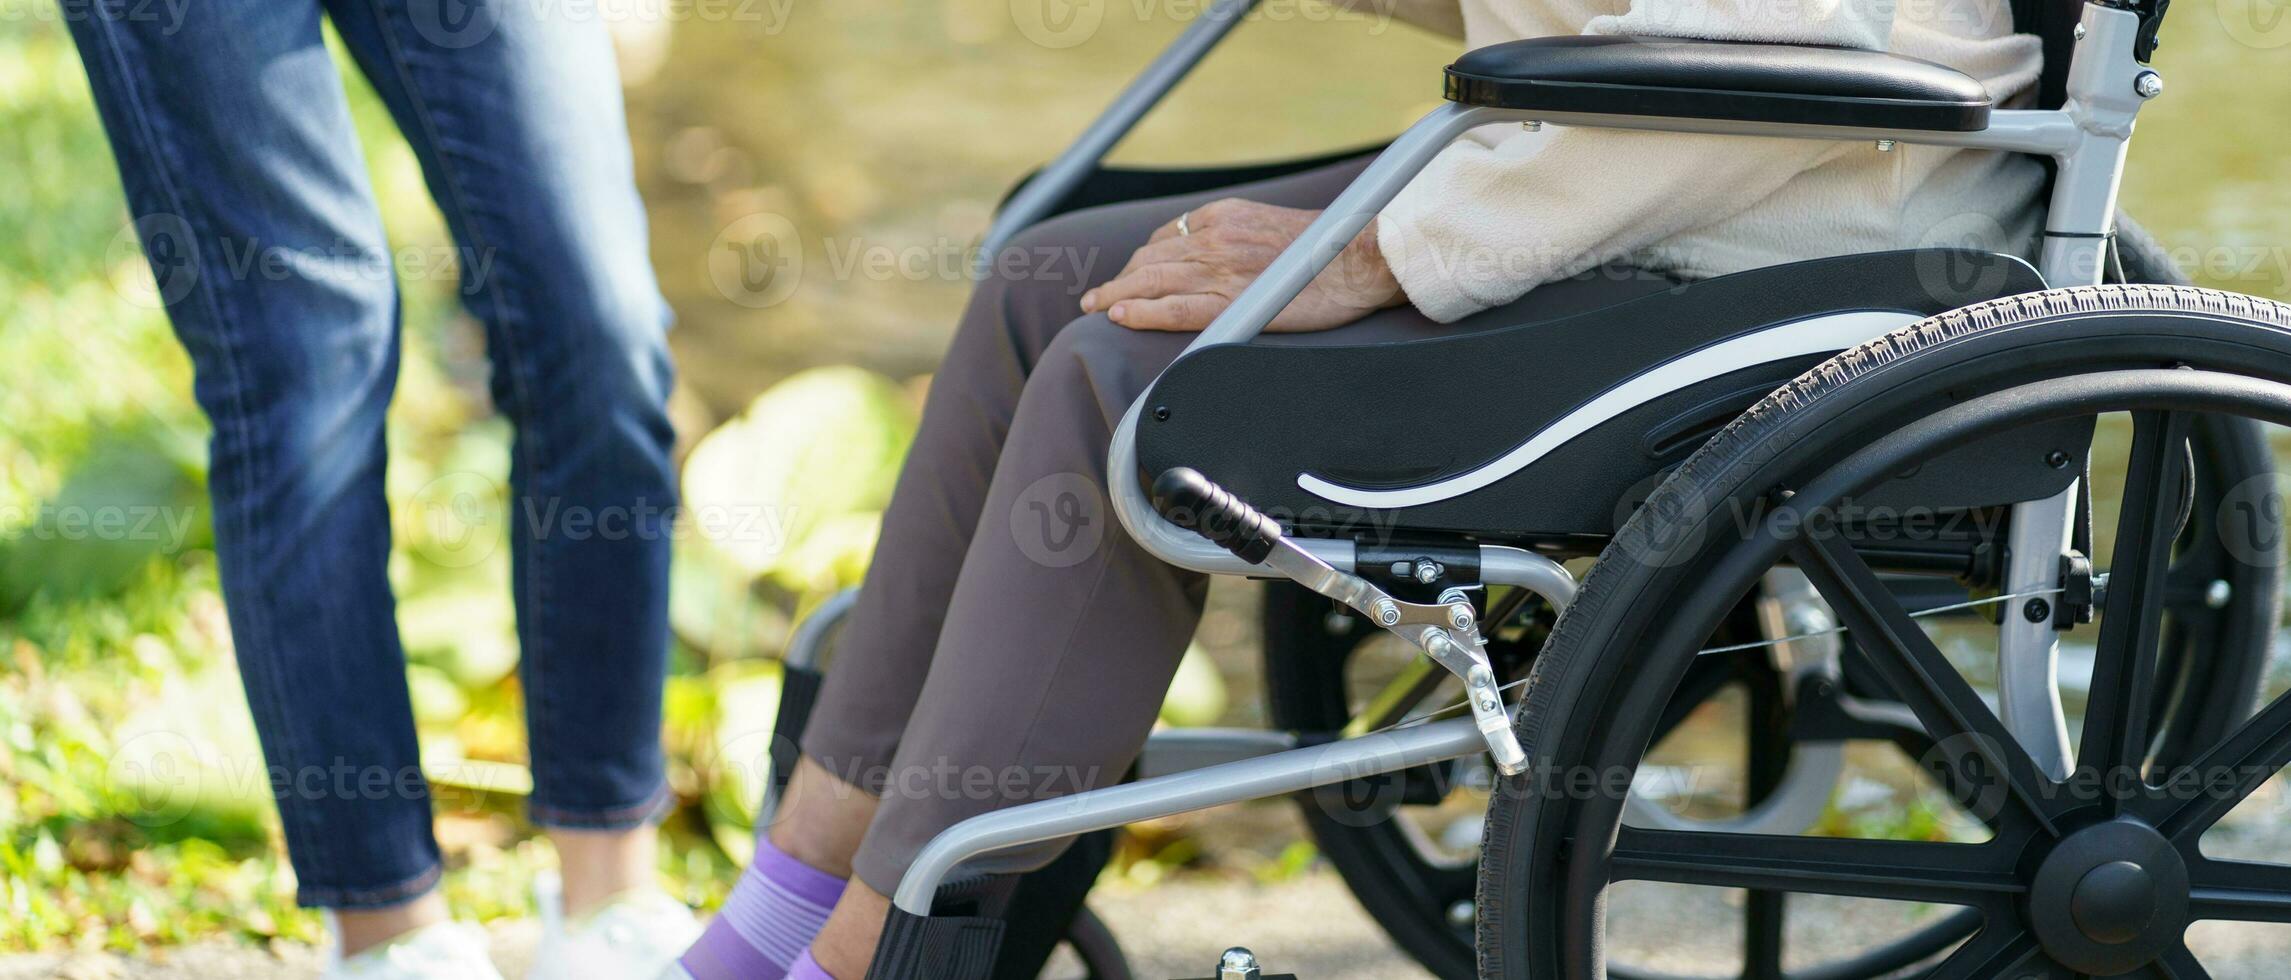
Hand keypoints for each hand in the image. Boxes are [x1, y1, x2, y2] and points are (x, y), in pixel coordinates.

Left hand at [1079, 199, 1403, 332]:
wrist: (1361, 259)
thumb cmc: (1327, 249)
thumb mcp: (1271, 227)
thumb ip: (1238, 238)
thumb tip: (1222, 259)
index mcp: (1223, 216)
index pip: (1166, 239)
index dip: (1141, 261)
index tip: (1130, 276)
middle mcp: (1214, 237)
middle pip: (1149, 259)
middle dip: (1118, 278)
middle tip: (1096, 298)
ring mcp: (1220, 268)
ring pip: (1151, 281)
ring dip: (1116, 295)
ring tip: (1097, 309)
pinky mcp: (1232, 300)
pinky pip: (1172, 307)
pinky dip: (1140, 311)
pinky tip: (1119, 317)